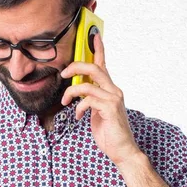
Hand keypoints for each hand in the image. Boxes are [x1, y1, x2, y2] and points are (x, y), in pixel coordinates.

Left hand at [60, 33, 140, 166]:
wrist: (122, 150)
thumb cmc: (109, 133)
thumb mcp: (97, 112)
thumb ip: (91, 99)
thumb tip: (78, 91)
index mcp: (111, 90)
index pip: (104, 65)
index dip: (98, 49)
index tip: (93, 35)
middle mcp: (114, 90)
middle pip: (94, 67)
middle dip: (75, 66)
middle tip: (63, 74)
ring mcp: (113, 99)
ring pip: (86, 84)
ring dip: (71, 92)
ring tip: (65, 102)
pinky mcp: (109, 109)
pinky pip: (87, 100)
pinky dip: (78, 108)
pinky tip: (78, 117)